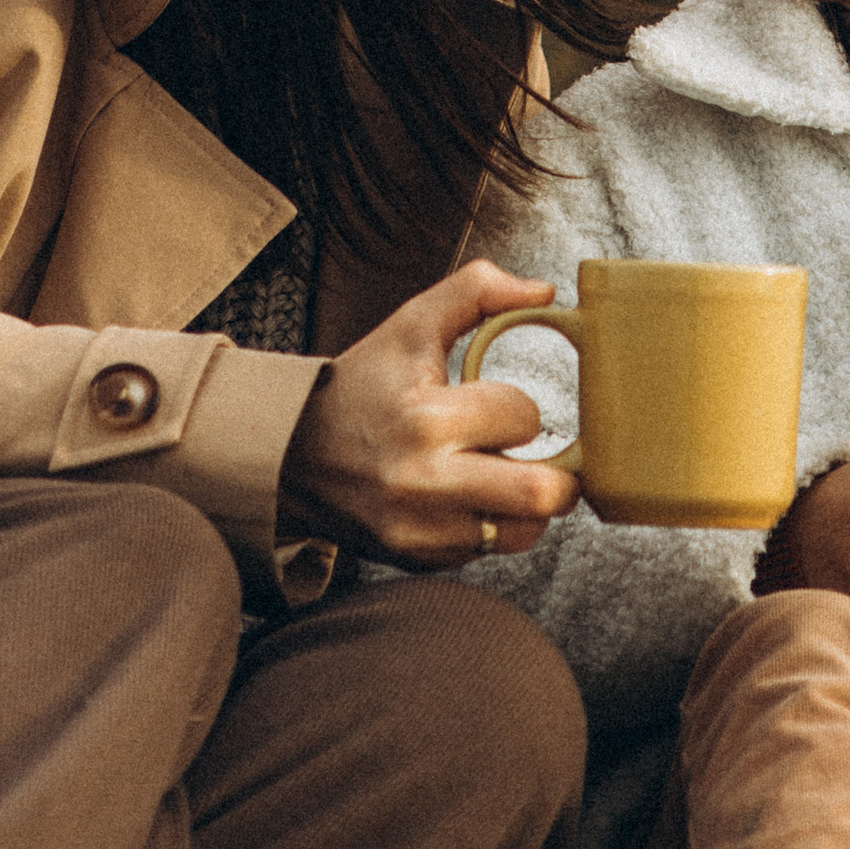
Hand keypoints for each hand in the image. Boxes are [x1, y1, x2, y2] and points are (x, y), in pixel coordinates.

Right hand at [276, 266, 582, 567]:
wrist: (291, 453)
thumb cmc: (359, 385)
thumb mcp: (410, 323)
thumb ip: (478, 291)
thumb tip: (545, 292)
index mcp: (426, 417)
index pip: (523, 417)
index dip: (521, 408)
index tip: (500, 406)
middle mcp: (426, 482)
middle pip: (539, 494)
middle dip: (558, 473)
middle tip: (548, 457)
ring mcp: (423, 529)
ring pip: (523, 532)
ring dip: (529, 505)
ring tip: (509, 477)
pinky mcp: (419, 558)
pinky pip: (487, 551)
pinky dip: (492, 526)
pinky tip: (470, 498)